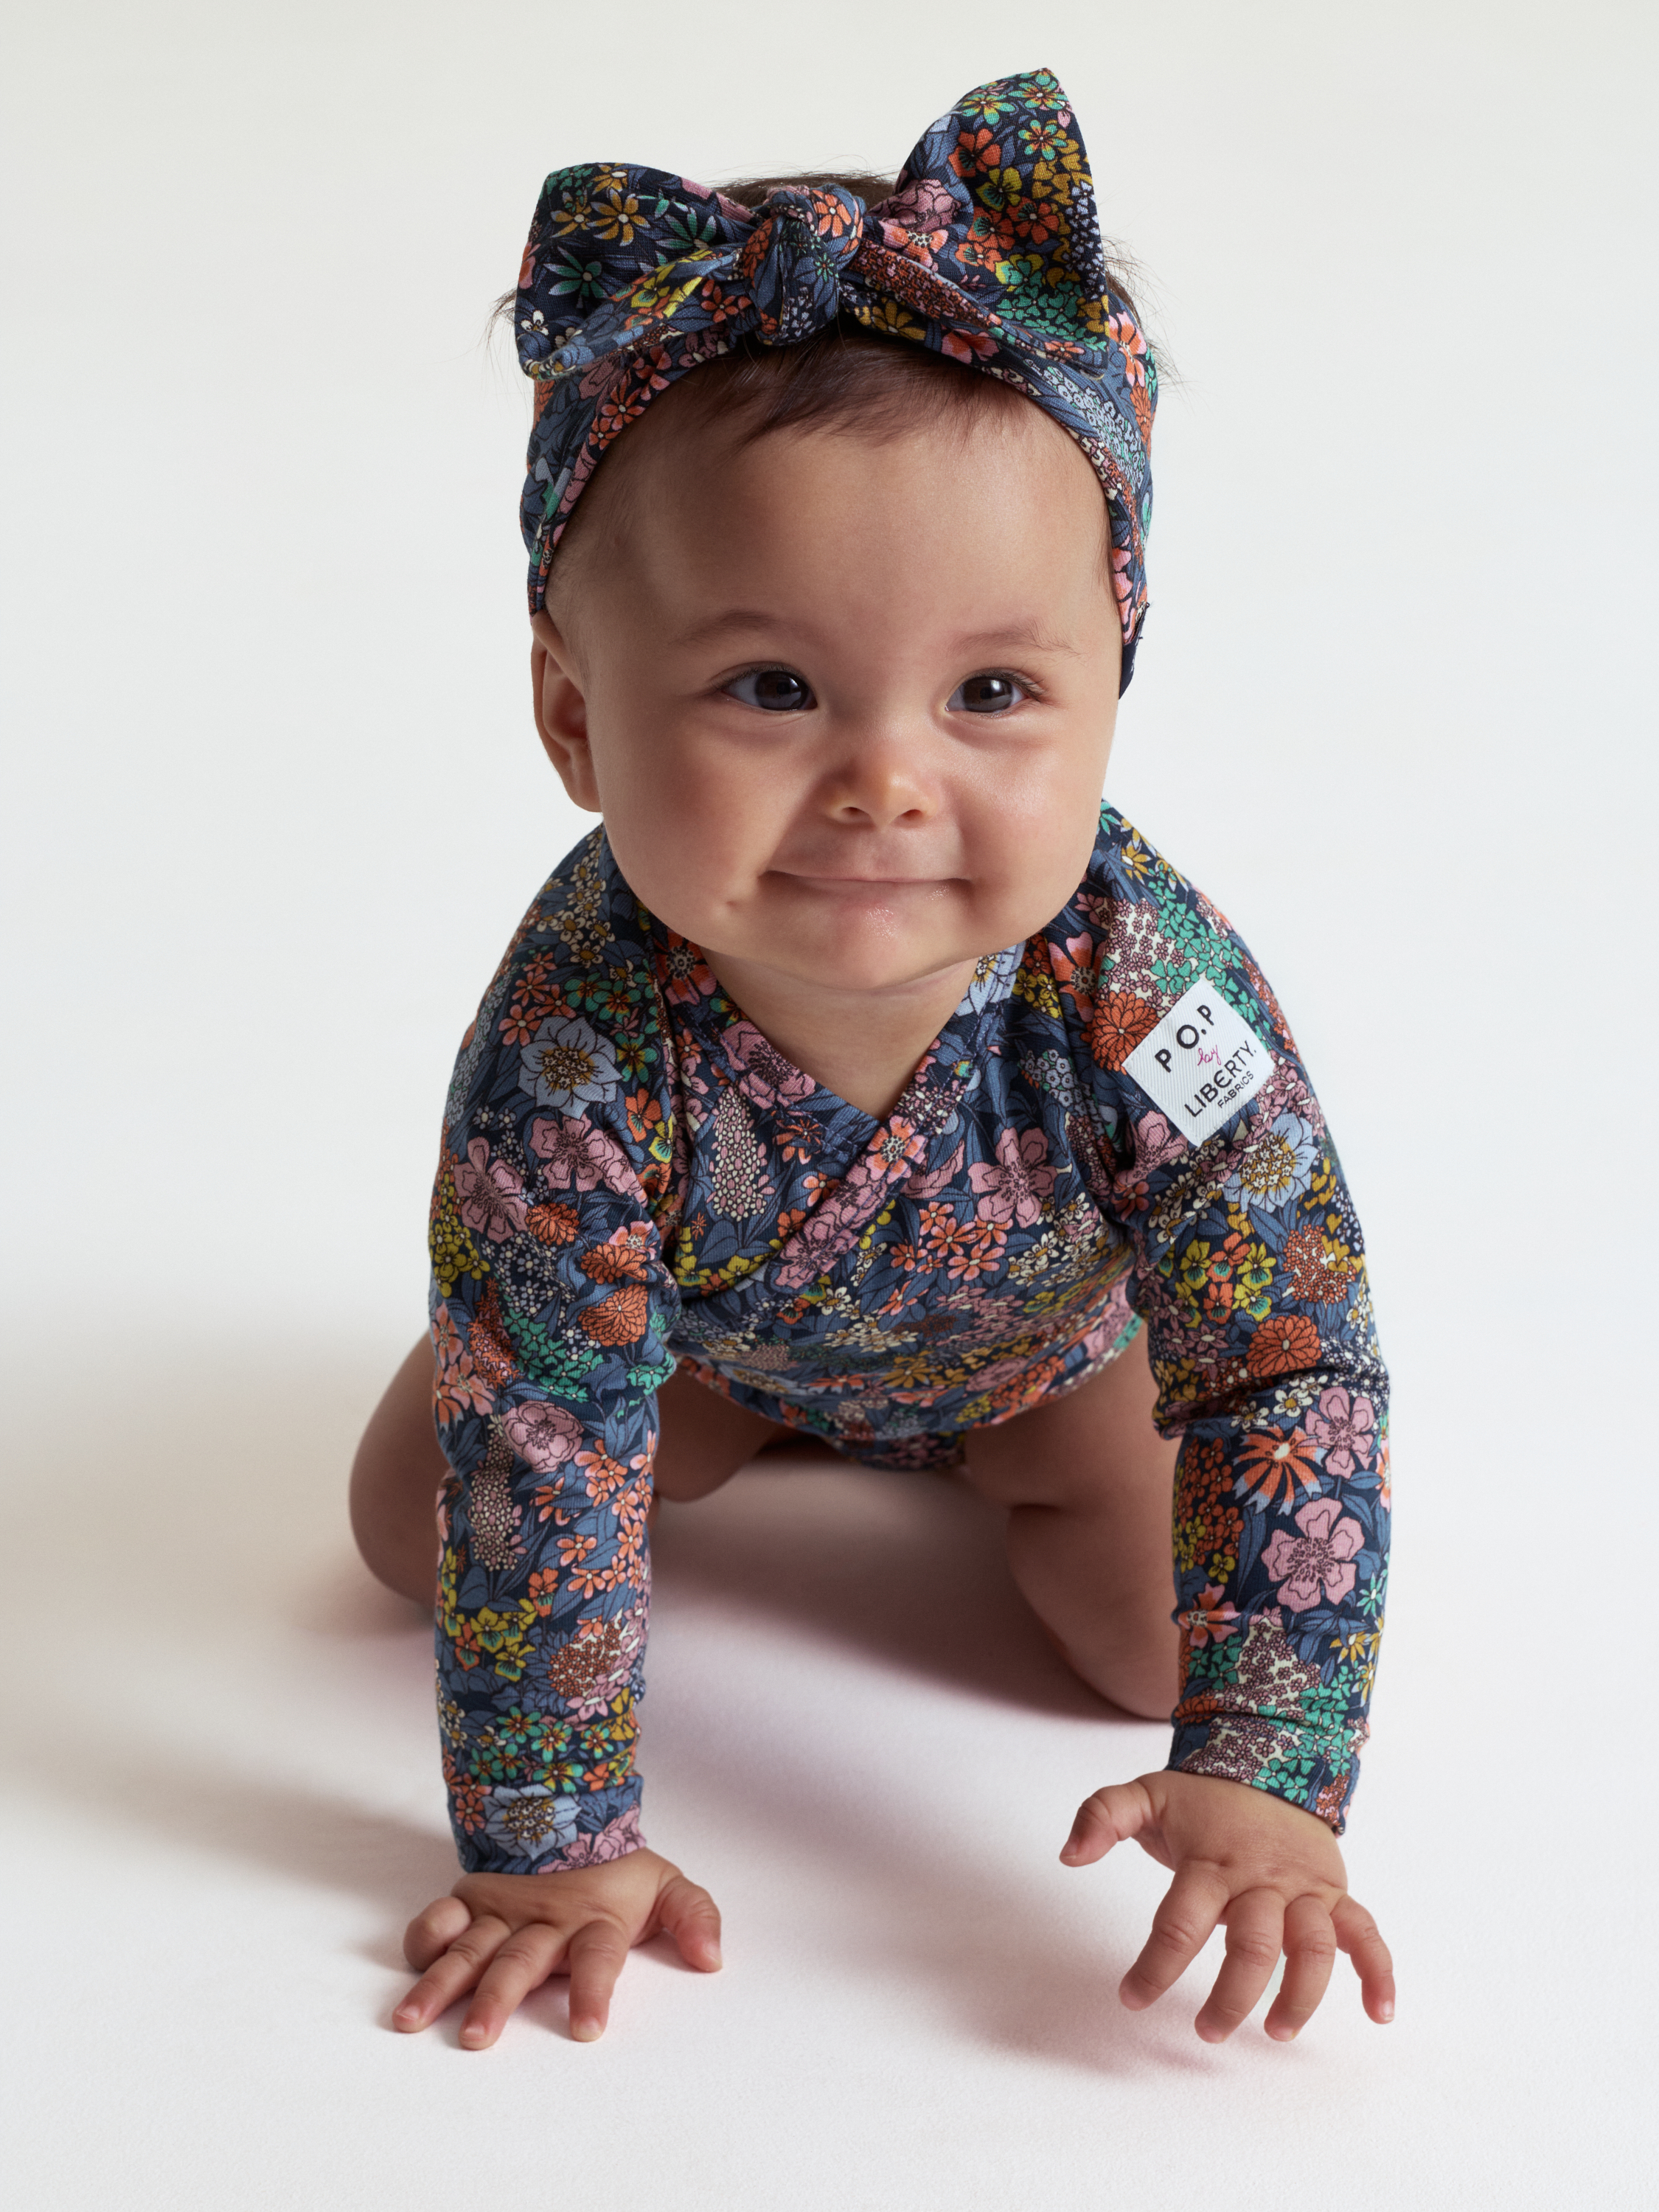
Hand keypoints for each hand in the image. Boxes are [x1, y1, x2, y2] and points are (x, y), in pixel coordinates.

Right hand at [392, 1847, 720, 2047]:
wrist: (570, 1810)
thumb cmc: (616, 1870)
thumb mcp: (666, 1886)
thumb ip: (694, 1917)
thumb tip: (712, 1958)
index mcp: (594, 1920)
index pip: (597, 1958)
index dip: (593, 1990)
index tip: (587, 2030)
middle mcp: (544, 1919)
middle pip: (519, 1961)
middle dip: (497, 1999)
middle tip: (478, 2039)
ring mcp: (503, 1910)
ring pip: (470, 1948)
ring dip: (442, 1983)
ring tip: (414, 2020)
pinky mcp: (472, 1901)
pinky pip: (440, 1919)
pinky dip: (423, 1936)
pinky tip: (411, 1963)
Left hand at [1062, 1768, 1393, 2041]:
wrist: (1271, 1759)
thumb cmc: (1203, 1798)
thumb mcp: (1146, 1794)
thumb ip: (1101, 1816)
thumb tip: (1068, 1855)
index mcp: (1212, 1860)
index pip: (1181, 1921)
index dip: (1155, 1966)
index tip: (1132, 2000)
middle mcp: (1261, 1877)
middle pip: (1253, 1944)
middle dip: (1231, 1996)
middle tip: (1207, 2032)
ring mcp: (1303, 1887)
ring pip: (1313, 1945)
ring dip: (1301, 1995)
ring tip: (1276, 2032)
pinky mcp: (1335, 1893)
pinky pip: (1366, 1933)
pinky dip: (1378, 1973)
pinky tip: (1378, 2012)